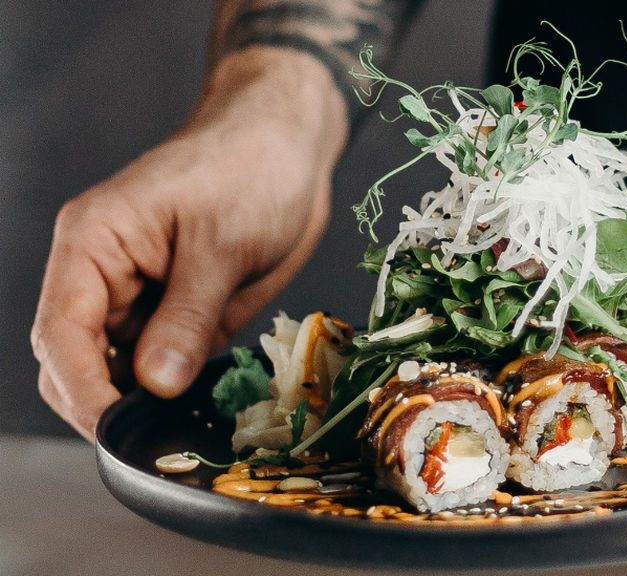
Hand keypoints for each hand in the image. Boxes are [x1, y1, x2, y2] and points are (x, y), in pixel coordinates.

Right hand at [31, 48, 345, 439]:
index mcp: (94, 243)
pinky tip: (202, 403)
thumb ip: (188, 317)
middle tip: (154, 441)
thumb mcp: (223, 244)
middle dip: (105, 404)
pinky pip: (163, 361)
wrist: (289, 143)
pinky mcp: (177, 309)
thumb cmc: (251, 165)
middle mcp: (105, 273)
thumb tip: (156, 384)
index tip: (115, 431)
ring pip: (119, 369)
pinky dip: (176, 388)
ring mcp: (141, 295)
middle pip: (76, 360)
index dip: (83, 389)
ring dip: (143, 402)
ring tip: (184, 427)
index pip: (62, 331)